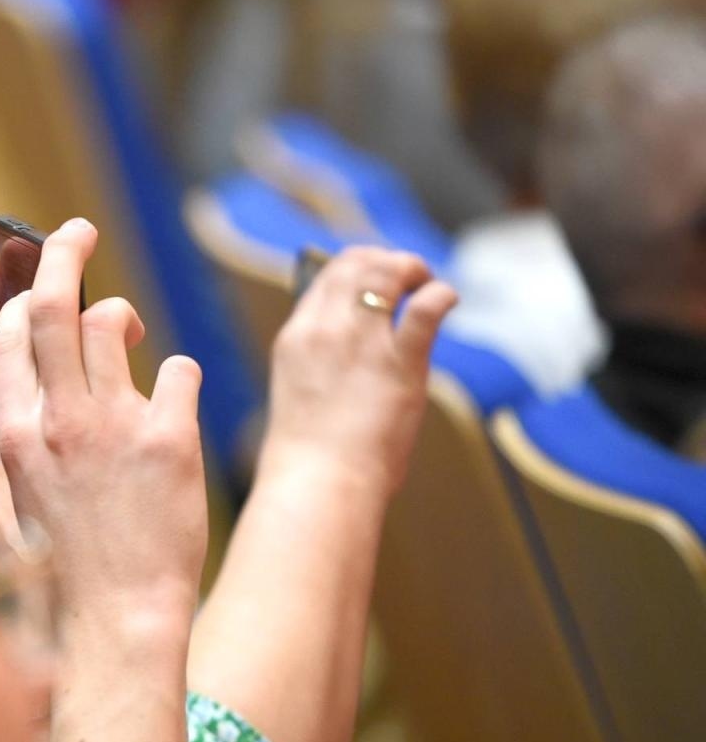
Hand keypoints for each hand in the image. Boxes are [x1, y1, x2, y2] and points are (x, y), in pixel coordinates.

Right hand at [0, 219, 206, 632]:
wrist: (115, 619)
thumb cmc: (66, 565)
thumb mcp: (25, 490)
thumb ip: (32, 428)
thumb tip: (49, 376)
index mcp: (14, 431)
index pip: (6, 334)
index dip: (18, 291)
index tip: (34, 272)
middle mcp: (58, 418)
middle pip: (52, 305)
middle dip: (61, 253)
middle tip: (77, 229)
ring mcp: (113, 425)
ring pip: (115, 325)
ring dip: (125, 314)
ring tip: (134, 322)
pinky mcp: (170, 439)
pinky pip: (180, 373)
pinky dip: (180, 375)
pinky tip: (178, 395)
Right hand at [261, 245, 458, 496]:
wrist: (319, 481)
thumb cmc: (313, 452)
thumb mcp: (303, 389)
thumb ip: (324, 358)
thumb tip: (359, 340)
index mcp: (296, 337)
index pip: (326, 277)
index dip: (358, 269)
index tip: (379, 281)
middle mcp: (325, 329)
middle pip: (354, 263)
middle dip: (385, 260)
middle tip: (408, 276)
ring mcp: (361, 341)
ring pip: (386, 271)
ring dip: (411, 269)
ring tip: (425, 284)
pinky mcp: (398, 361)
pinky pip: (426, 306)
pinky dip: (440, 294)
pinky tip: (445, 300)